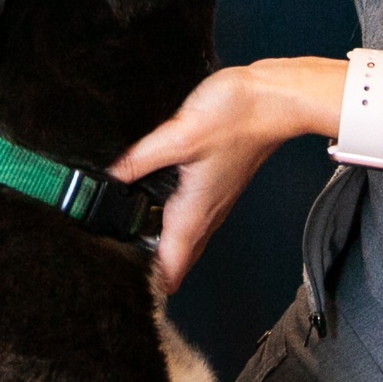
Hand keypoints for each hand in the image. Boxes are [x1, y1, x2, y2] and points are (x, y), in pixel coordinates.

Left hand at [110, 60, 346, 292]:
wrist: (273, 100)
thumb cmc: (238, 118)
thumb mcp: (179, 136)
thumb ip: (140, 158)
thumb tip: (109, 177)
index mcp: (194, 213)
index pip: (169, 271)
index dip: (143, 281)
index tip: (114, 272)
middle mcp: (206, 214)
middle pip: (175, 260)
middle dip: (146, 265)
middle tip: (113, 252)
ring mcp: (213, 201)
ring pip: (182, 238)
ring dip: (157, 241)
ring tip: (124, 229)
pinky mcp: (215, 184)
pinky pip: (190, 215)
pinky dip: (168, 217)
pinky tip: (152, 196)